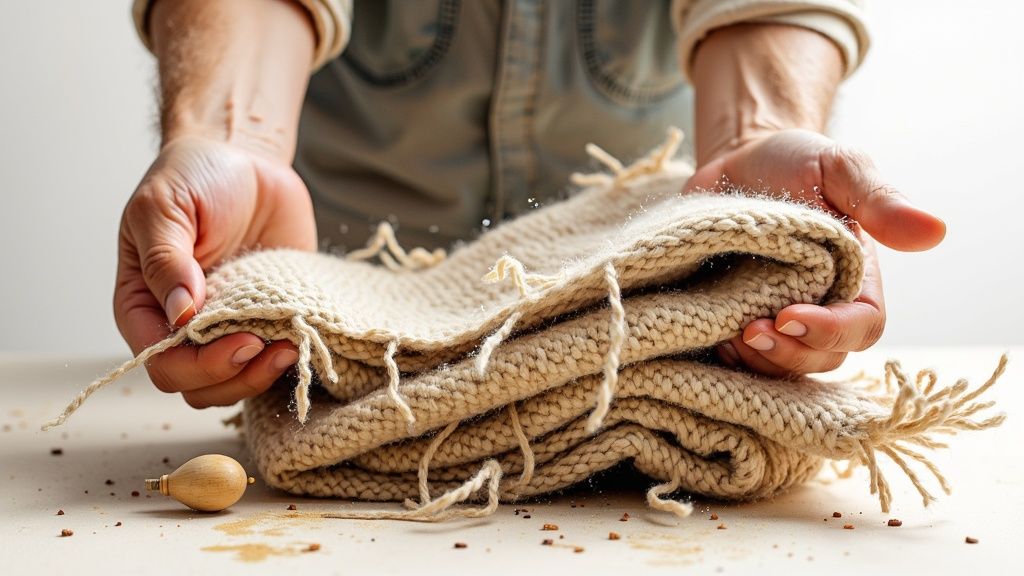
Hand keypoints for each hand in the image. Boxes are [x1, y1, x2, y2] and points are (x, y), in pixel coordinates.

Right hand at [115, 136, 316, 406]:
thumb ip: (165, 260)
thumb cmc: (193, 177)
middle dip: (235, 376)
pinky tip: (303, 338)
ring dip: (262, 376)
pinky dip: (286, 360)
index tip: (240, 341)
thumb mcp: (163, 208)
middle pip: (199, 386)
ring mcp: (226, 326)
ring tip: (290, 347)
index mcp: (144, 305)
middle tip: (270, 346)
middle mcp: (181, 326)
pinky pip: (270, 359)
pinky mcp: (265, 319)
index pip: (162, 364)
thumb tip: (180, 314)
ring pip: (234, 384)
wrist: (243, 158)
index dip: (199, 366)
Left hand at [687, 129, 945, 376]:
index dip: (830, 333)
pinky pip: (736, 361)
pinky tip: (704, 340)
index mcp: (854, 280)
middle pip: (820, 359)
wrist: (737, 160)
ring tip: (725, 337)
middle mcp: (820, 309)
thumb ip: (880, 200)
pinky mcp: (734, 320)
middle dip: (787, 355)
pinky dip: (722, 360)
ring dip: (753, 363)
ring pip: (778, 369)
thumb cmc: (797, 162)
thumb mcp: (839, 167)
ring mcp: (776, 320)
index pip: (861, 327)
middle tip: (748, 331)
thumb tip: (935, 231)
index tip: (789, 317)